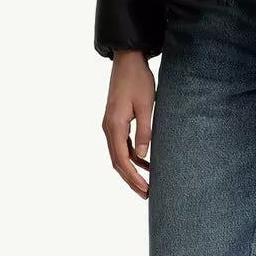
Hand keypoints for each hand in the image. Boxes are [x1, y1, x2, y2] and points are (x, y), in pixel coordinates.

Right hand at [102, 50, 156, 197]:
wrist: (127, 60)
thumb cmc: (138, 80)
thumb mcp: (146, 106)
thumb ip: (145, 132)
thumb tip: (142, 156)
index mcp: (114, 126)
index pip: (122, 160)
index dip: (134, 178)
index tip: (146, 190)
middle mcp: (108, 128)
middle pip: (117, 162)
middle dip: (131, 180)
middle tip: (147, 194)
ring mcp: (110, 125)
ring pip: (118, 155)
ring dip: (131, 170)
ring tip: (147, 183)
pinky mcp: (115, 121)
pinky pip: (122, 145)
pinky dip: (132, 156)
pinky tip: (146, 162)